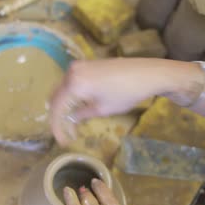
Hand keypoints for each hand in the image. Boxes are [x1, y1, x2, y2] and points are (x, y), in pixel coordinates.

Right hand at [49, 58, 198, 144]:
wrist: (148, 73)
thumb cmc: (126, 93)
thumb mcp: (102, 109)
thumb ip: (82, 114)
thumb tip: (70, 118)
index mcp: (74, 84)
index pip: (57, 107)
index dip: (56, 126)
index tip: (61, 140)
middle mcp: (71, 72)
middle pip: (56, 96)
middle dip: (58, 115)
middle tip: (63, 132)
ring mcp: (79, 65)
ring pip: (63, 88)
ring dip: (64, 104)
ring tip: (70, 121)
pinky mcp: (87, 63)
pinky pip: (72, 81)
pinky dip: (71, 94)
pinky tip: (77, 106)